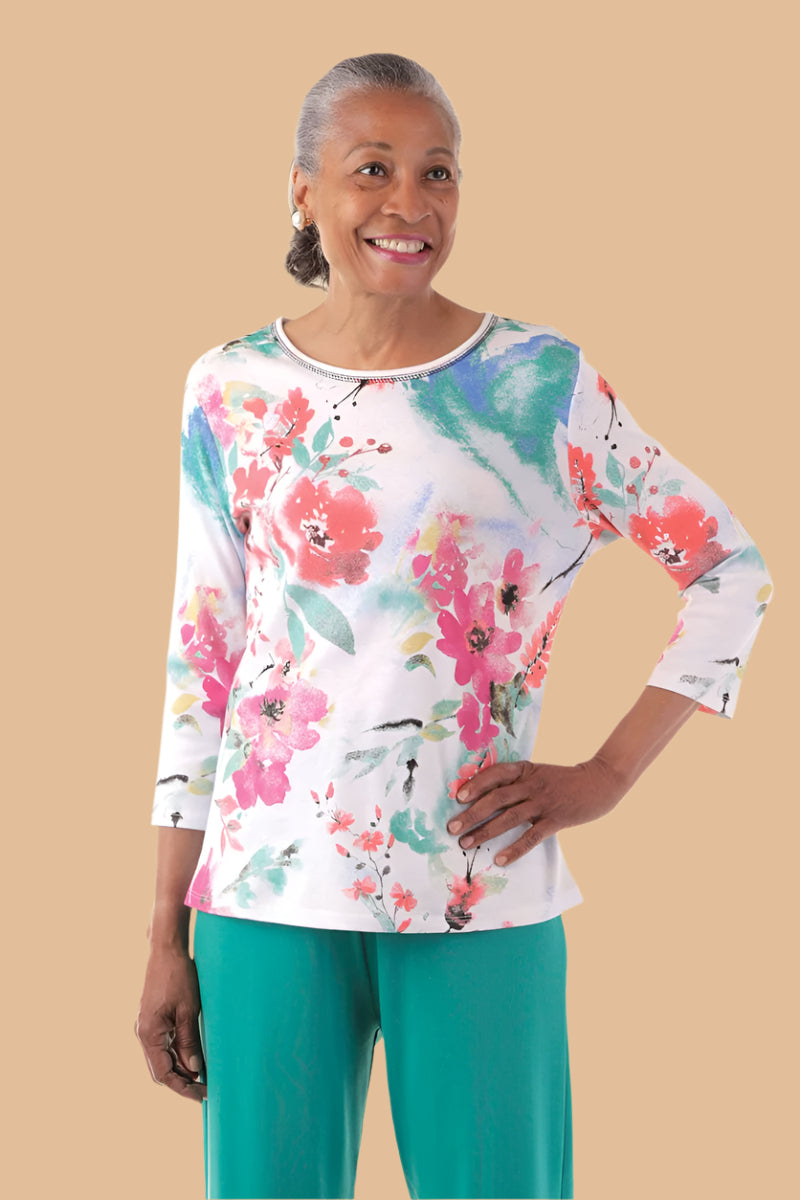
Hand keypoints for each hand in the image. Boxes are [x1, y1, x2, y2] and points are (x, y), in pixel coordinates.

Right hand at [134, 945, 206, 1102]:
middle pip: (160, 1070)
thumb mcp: (188, 1010)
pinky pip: (162, 1046)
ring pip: (161, 1059)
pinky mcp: (151, 1020)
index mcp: (149, 1034)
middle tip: (207, 1088)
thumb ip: (189, 1042)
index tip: (203, 1095)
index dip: (183, 1088)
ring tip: (204, 1074)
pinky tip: (193, 1056)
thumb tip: (195, 1069)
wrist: (166, 950)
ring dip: (180, 1069)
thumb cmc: (178, 976)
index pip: (163, 1074)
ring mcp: (145, 1027)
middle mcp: (143, 1033)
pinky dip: (176, 1055)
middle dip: (182, 1081)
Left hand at [447, 756, 628, 866]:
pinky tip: (500, 860)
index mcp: (525, 769)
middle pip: (496, 798)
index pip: (495, 774)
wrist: (598, 781)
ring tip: (466, 844)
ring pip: (509, 817)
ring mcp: (544, 802)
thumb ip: (517, 782)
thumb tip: (485, 797)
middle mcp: (532, 784)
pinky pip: (532, 836)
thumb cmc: (563, 780)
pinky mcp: (556, 820)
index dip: (475, 784)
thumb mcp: (538, 773)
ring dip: (485, 831)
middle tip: (452, 827)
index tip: (457, 797)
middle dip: (471, 813)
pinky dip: (515, 849)